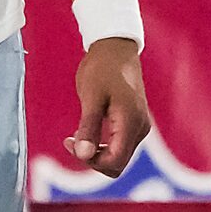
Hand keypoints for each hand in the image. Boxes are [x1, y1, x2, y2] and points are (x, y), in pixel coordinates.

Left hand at [68, 38, 151, 177]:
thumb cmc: (102, 69)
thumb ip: (88, 128)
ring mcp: (140, 126)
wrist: (115, 48)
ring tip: (76, 134)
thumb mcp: (91, 97)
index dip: (91, 161)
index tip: (70, 143)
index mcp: (131, 123)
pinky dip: (102, 144)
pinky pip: (119, 144)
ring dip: (96, 152)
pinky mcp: (135, 122)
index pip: (114, 162)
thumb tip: (83, 156)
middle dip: (92, 158)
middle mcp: (140, 128)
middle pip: (117, 163)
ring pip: (118, 156)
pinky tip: (87, 130)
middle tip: (71, 140)